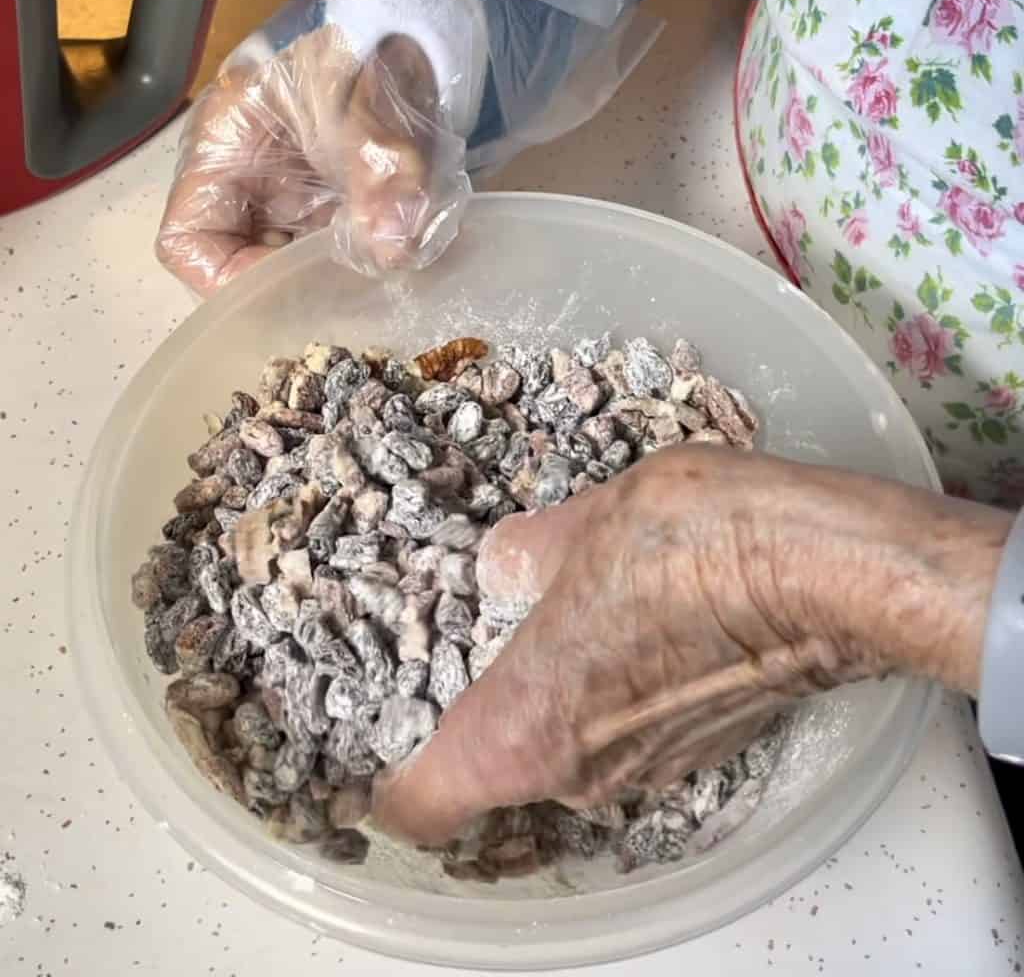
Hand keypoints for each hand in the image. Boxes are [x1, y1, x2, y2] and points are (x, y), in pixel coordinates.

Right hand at [156, 30, 449, 294]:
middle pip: (241, 268)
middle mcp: (243, 189)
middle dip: (293, 289)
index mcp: (222, 153)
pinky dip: (357, 269)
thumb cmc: (363, 53)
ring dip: (332, 282)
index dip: (230, 282)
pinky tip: (389, 267)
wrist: (409, 40)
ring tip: (374, 281)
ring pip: (289, 272)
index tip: (294, 291)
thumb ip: (382, 172)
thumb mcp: (368, 102)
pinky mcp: (323, 215)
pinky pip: (329, 260)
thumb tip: (393, 249)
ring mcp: (283, 205)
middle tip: (347, 296)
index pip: (188, 244)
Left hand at [373, 446, 1008, 845]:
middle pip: (495, 773)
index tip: (380, 743)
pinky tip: (635, 625)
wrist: (834, 570)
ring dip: (557, 698)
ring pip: (566, 752)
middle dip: (483, 711)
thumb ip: (528, 552)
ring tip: (565, 617)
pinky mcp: (701, 753)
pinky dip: (614, 696)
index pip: (420, 804)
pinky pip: (625, 736)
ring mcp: (646, 772)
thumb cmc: (696, 542)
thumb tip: (504, 563)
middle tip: (478, 637)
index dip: (388, 782)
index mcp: (524, 727)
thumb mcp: (586, 520)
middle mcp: (580, 774)